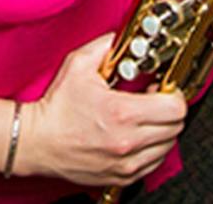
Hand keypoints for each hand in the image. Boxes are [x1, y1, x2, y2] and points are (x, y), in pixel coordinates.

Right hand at [17, 33, 186, 186]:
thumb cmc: (56, 108)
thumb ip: (107, 45)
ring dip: (163, 130)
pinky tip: (138, 136)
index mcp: (122, 113)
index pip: (175, 107)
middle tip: (156, 101)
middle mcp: (128, 141)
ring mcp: (126, 162)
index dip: (173, 93)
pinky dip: (153, 149)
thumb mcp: (79, 64)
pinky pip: (154, 163)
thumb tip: (124, 37)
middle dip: (170, 110)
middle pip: (176, 127)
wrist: (37, 142)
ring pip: (168, 146)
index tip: (162, 88)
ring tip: (146, 118)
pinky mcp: (121, 176)